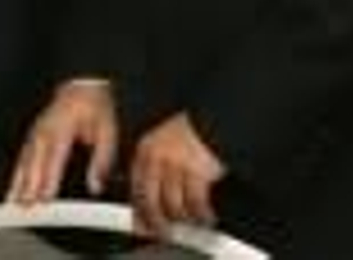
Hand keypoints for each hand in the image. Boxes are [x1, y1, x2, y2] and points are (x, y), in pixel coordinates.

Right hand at [8, 80, 118, 204]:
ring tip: (12, 201)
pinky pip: (22, 155)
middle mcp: (45, 130)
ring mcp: (36, 131)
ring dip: (17, 181)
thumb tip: (95, 186)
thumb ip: (102, 161)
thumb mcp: (107, 132)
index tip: (44, 197)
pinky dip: (16, 172)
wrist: (84, 86)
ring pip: (23, 159)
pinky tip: (13, 185)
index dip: (48, 180)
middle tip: (25, 206)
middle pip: (33, 162)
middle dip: (28, 185)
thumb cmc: (95, 108)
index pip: (54, 159)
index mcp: (63, 128)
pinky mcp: (33, 134)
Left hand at [129, 113, 224, 236]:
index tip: (143, 226)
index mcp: (146, 150)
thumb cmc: (191, 133)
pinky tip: (206, 217)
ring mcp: (177, 165)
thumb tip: (147, 203)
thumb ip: (154, 172)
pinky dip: (202, 215)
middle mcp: (158, 157)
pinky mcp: (197, 172)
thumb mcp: (164, 145)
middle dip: (158, 223)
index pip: (136, 189)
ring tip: (193, 222)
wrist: (215, 119)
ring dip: (184, 219)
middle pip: (151, 202)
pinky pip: (196, 204)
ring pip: (174, 205)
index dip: (139, 212)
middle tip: (166, 233)